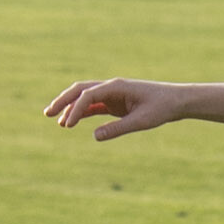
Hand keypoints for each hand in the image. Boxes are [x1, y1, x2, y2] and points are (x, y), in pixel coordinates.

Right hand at [44, 77, 183, 139]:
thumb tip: (95, 136)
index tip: (67, 125)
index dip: (75, 109)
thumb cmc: (162, 108)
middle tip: (47, 114)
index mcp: (116, 87)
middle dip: (62, 101)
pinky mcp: (114, 102)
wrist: (176, 101)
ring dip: (69, 106)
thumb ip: (118, 129)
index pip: (88, 95)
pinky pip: (93, 106)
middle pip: (80, 90)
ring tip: (54, 120)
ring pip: (84, 97)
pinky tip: (71, 122)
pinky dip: (81, 112)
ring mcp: (112, 94)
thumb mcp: (141, 121)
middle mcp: (111, 87)